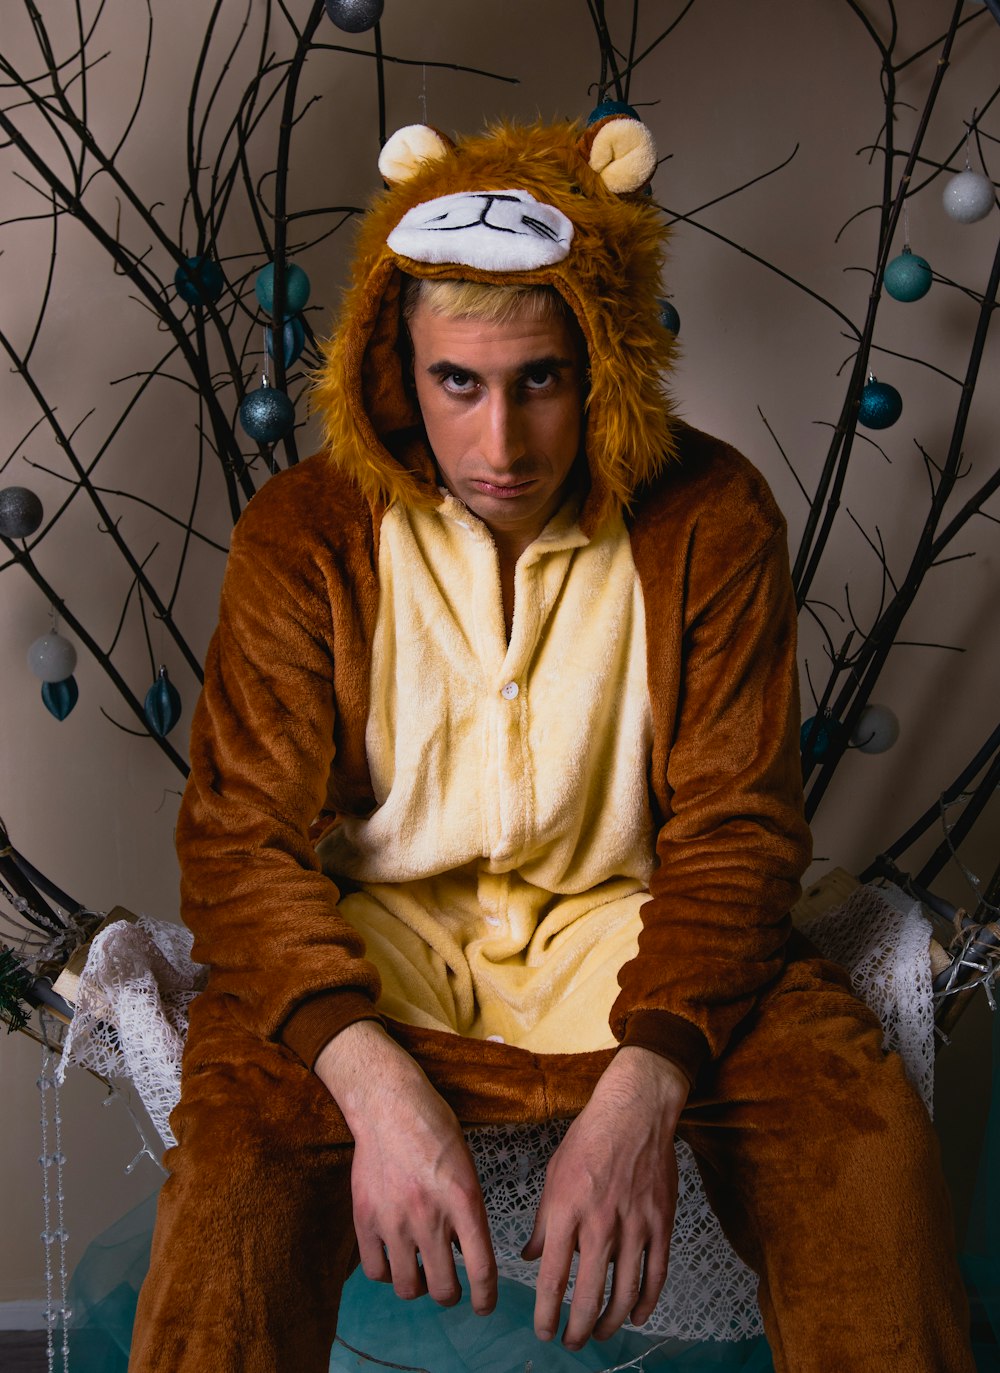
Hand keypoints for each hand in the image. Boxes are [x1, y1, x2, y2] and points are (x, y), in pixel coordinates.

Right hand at [315, 1021, 496, 1313]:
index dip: (485, 1298)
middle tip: (449, 1286)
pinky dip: (387, 1273)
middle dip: (451, 1295)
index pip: (481, 1268)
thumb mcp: (465, 1167)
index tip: (483, 1307)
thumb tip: (464, 1255)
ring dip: (417, 1286)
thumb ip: (467, 1211)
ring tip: (419, 1270)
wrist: (389, 1104)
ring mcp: (393, 1220)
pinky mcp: (364, 1219)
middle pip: (443, 1289)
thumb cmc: (434, 1129)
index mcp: (463, 1199)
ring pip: (408, 1287)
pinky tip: (394, 1257)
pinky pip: (376, 1271)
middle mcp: (429, 1216)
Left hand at [522, 1047, 687, 1349]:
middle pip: (587, 1295)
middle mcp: (599, 1222)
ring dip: (610, 1322)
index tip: (543, 1331)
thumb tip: (530, 1257)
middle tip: (571, 1342)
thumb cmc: (589, 1138)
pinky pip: (656, 1274)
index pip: (552, 1278)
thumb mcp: (554, 1175)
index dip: (546, 1313)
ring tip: (599, 1334)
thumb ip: (543, 1222)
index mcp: (566, 1210)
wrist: (635, 1111)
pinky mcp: (661, 1223)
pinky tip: (636, 1316)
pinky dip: (647, 1302)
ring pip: (624, 1293)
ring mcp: (634, 1224)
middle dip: (577, 1329)